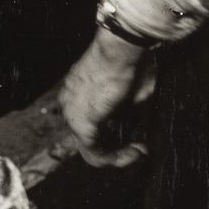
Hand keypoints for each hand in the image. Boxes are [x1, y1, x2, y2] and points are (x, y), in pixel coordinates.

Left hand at [60, 28, 157, 166]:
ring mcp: (72, 114)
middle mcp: (68, 104)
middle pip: (90, 138)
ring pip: (91, 150)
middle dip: (116, 148)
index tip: (135, 135)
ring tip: (139, 152)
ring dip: (118, 157)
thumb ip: (126, 108)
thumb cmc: (129, 60)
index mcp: (76, 92)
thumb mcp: (129, 87)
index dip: (114, 134)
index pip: (90, 122)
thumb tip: (133, 124)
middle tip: (139, 149)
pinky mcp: (81, 124)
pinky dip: (117, 158)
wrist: (120, 49)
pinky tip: (135, 152)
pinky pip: (95, 154)